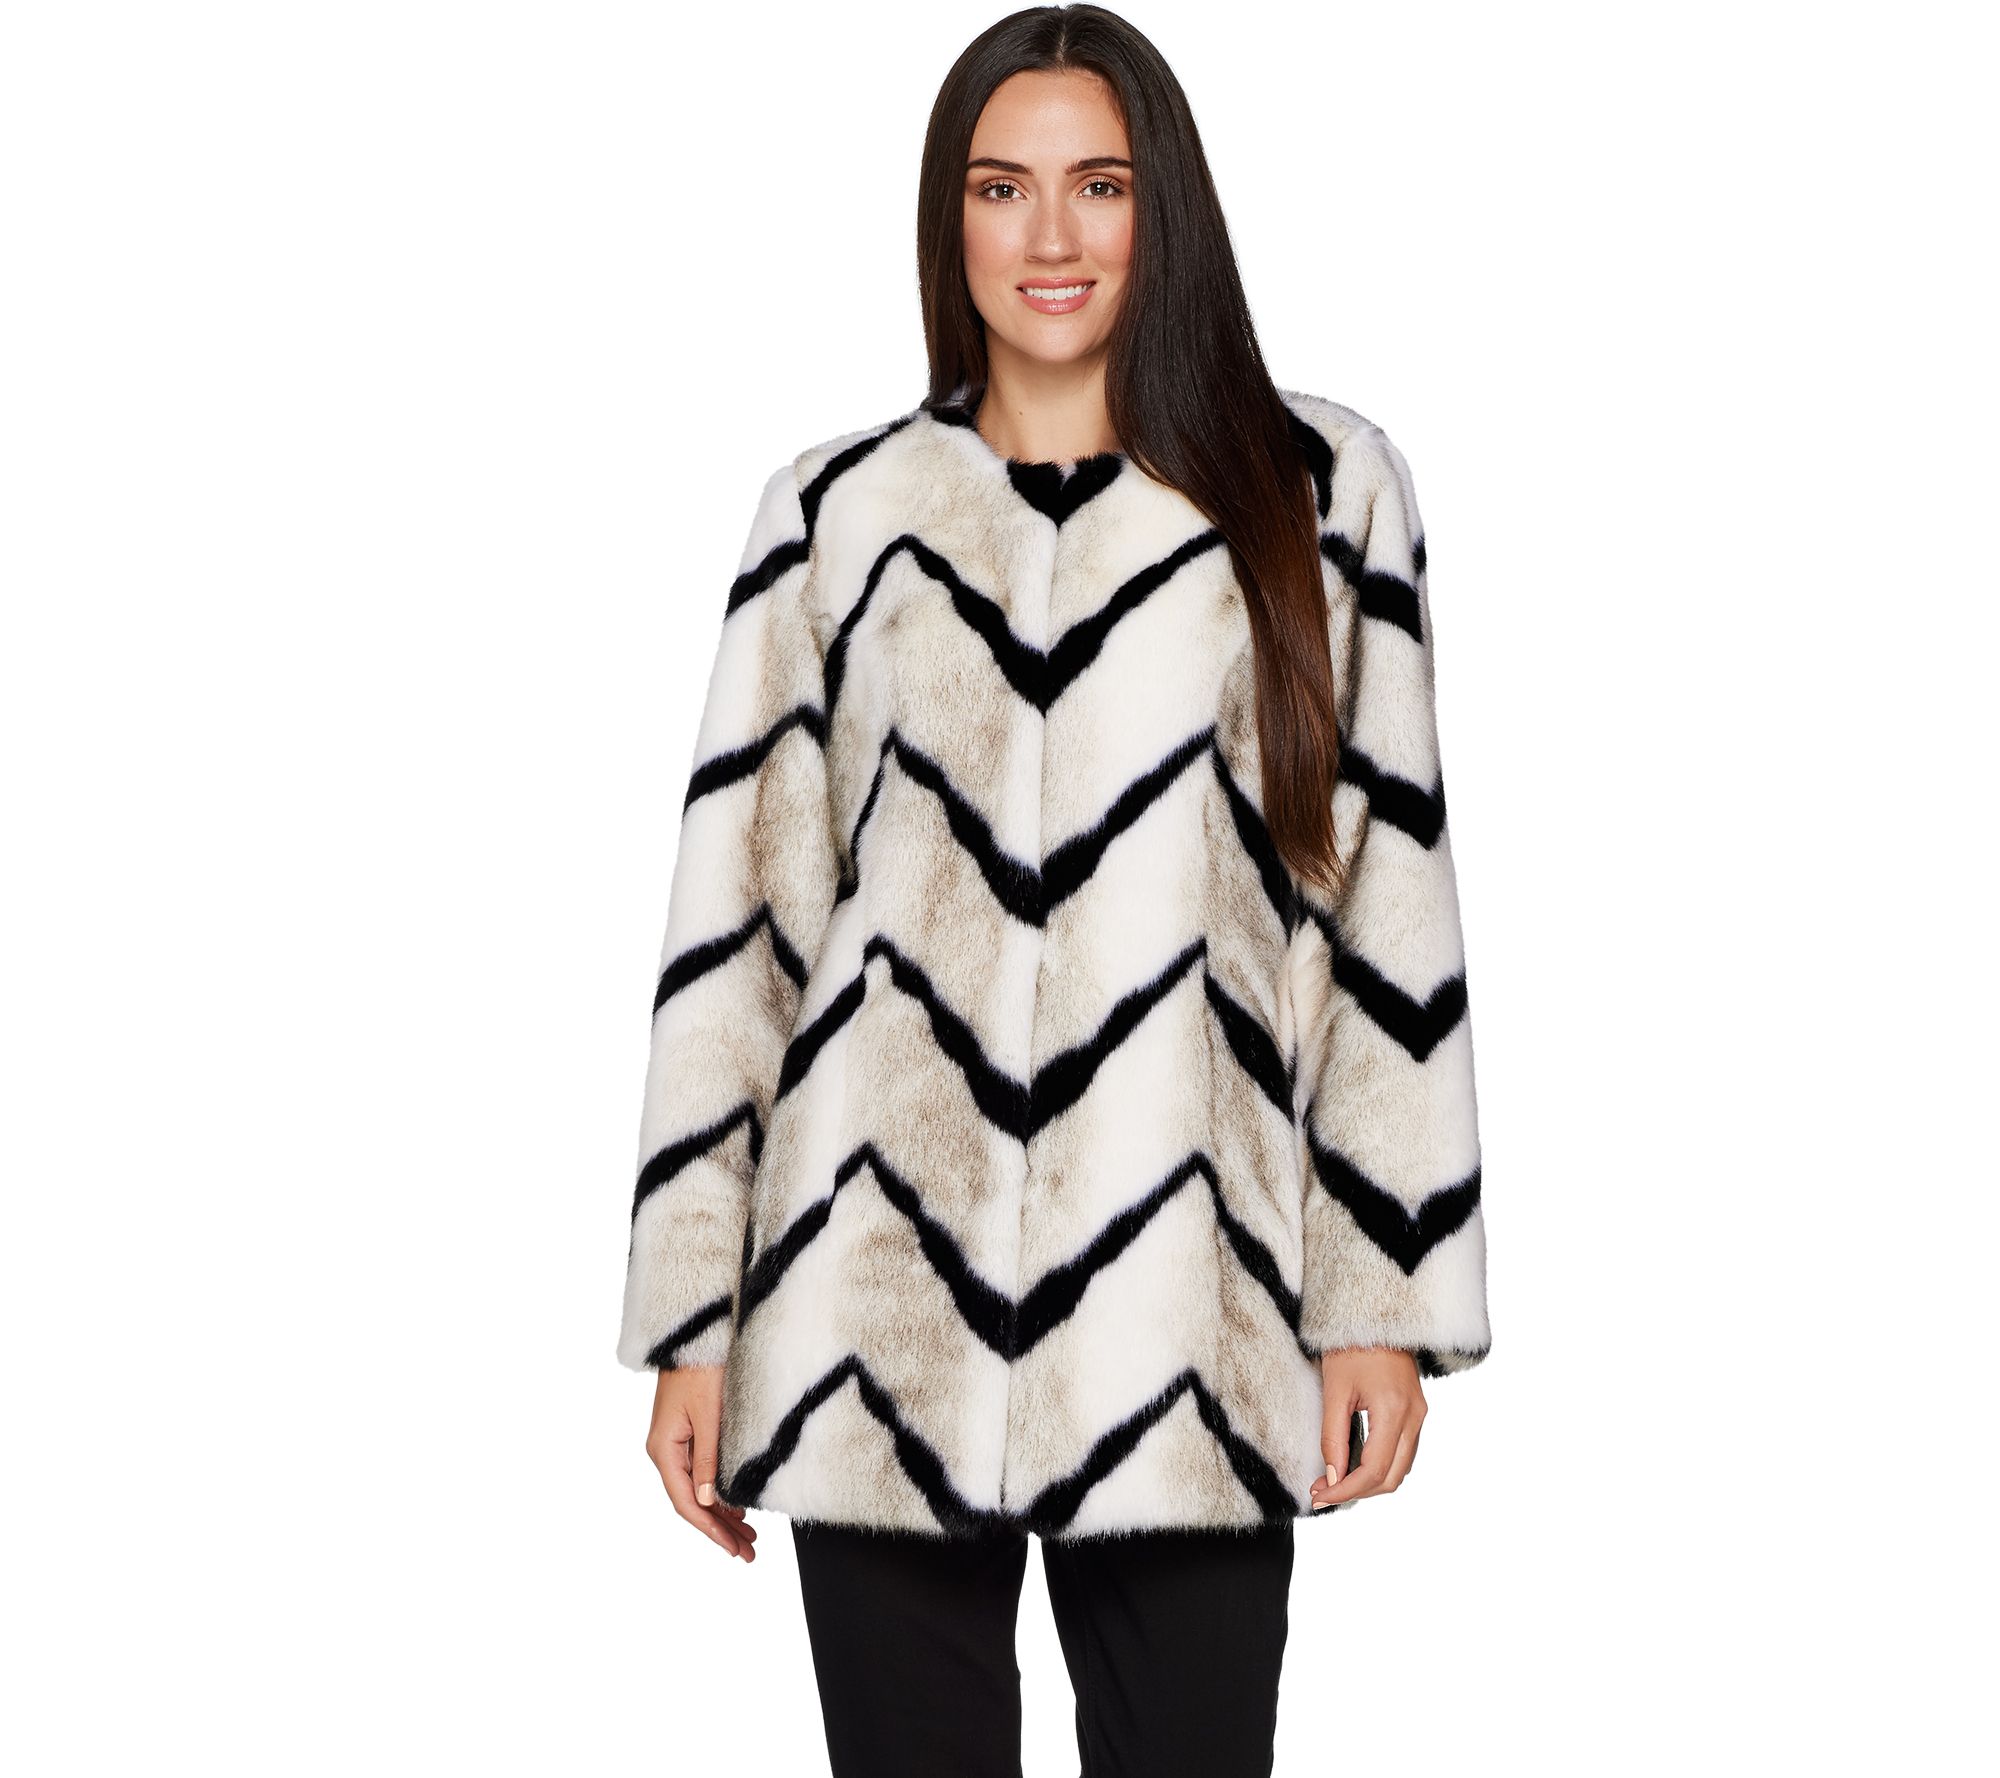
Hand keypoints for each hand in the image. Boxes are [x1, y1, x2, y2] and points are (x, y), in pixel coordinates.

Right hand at [646, 1364, 758, 1560]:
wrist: (696, 1333)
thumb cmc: (701, 1368)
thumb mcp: (709, 1416)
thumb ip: (709, 1460)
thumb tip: (706, 1502)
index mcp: (664, 1449)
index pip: (685, 1502)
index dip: (710, 1530)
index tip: (735, 1549)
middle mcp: (665, 1450)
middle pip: (691, 1501)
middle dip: (719, 1529)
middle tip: (749, 1551)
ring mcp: (675, 1442)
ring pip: (696, 1490)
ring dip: (721, 1514)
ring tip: (748, 1536)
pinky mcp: (687, 1433)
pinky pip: (699, 1473)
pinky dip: (717, 1493)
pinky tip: (734, 1507)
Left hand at [1310, 1346, 1426, 1508]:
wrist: (1375, 1314)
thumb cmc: (1351, 1346)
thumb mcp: (1334, 1390)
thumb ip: (1333, 1437)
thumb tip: (1332, 1478)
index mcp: (1394, 1411)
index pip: (1374, 1471)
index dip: (1346, 1490)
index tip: (1319, 1496)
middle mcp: (1414, 1416)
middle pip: (1392, 1477)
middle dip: (1358, 1491)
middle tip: (1324, 1491)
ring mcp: (1419, 1414)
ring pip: (1401, 1468)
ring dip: (1370, 1481)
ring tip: (1335, 1480)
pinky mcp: (1416, 1410)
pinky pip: (1404, 1451)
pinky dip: (1381, 1465)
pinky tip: (1354, 1462)